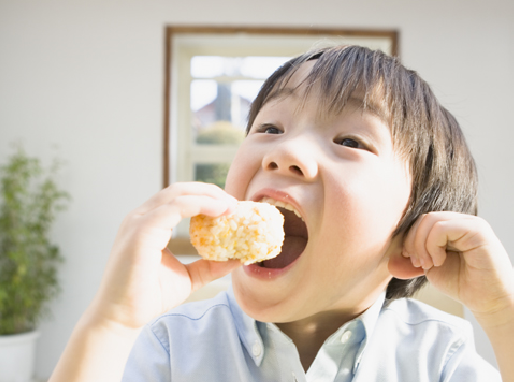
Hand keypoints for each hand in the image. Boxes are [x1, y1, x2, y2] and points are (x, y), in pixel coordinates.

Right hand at [89, 182, 240, 329]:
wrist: (122, 318)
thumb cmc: (149, 296)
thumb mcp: (189, 277)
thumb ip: (210, 265)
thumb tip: (238, 258)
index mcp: (150, 223)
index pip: (180, 197)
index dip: (207, 196)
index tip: (231, 207)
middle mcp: (142, 217)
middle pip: (180, 190)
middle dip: (210, 191)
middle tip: (234, 203)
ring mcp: (139, 222)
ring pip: (178, 194)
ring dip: (208, 196)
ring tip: (230, 206)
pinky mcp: (140, 231)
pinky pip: (174, 208)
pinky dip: (199, 205)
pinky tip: (218, 211)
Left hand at [390, 211, 512, 317]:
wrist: (488, 301)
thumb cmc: (463, 284)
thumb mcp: (431, 269)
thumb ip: (412, 261)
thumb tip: (389, 262)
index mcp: (450, 226)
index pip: (421, 221)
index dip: (409, 238)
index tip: (411, 260)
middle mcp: (461, 221)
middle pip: (424, 219)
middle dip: (413, 242)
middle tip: (418, 263)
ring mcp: (470, 223)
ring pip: (431, 220)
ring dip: (422, 244)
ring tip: (429, 264)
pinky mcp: (478, 230)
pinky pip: (443, 228)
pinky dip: (433, 245)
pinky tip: (440, 261)